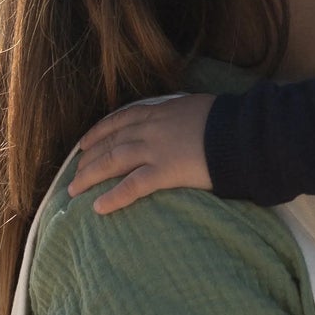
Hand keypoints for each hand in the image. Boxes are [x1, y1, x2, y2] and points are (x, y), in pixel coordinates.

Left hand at [69, 93, 215, 212]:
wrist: (241, 131)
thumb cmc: (226, 120)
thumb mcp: (197, 107)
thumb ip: (179, 114)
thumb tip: (176, 120)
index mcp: (160, 112)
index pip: (121, 119)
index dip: (99, 132)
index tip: (84, 143)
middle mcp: (152, 129)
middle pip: (111, 142)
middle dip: (88, 159)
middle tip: (73, 173)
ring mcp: (156, 149)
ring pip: (113, 162)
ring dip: (90, 176)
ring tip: (73, 190)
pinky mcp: (165, 171)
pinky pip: (133, 186)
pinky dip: (113, 197)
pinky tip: (98, 208)